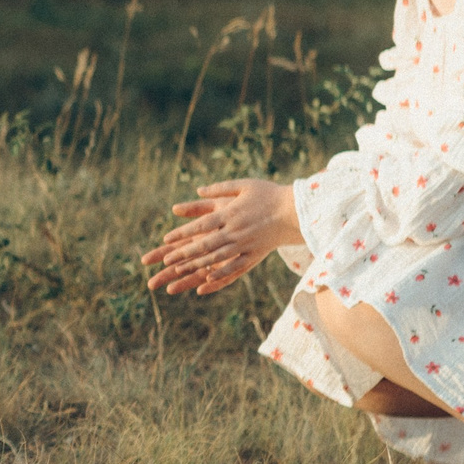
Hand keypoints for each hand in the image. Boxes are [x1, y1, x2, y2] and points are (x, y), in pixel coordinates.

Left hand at [143, 178, 299, 295]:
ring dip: (197, 264)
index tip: (166, 239)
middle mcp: (235, 231)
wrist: (297, 210)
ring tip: (180, 271)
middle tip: (166, 261)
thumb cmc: (269, 194)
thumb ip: (220, 189)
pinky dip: (221, 273)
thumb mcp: (244, 185)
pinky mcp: (256, 254)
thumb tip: (198, 189)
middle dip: (184, 253)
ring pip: (217, 257)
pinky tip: (207, 279)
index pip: (200, 225)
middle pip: (205, 244)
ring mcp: (246, 245)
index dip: (183, 233)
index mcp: (230, 214)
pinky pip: (236, 267)